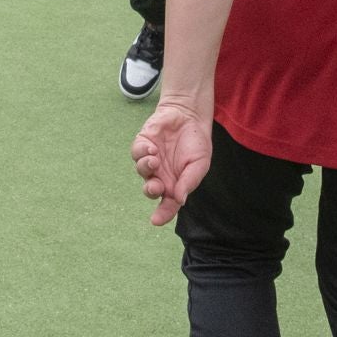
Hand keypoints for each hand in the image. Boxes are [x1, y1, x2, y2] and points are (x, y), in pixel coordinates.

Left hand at [132, 98, 213, 225]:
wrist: (189, 116)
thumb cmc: (196, 143)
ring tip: (155, 160)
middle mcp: (160, 175)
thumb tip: (179, 200)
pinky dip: (143, 152)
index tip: (155, 220)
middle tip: (155, 186)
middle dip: (151, 190)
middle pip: (151, 190)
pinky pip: (137, 153)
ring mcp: (150, 161)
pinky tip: (153, 147)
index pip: (167, 205)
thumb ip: (189, 182)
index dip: (162, 214)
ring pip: (141, 171)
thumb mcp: (199, 164)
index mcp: (175, 185)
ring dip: (146, 168)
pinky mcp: (142, 145)